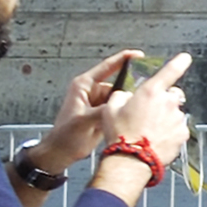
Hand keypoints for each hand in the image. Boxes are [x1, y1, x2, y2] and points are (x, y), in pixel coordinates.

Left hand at [32, 49, 142, 169]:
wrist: (61, 152)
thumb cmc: (65, 135)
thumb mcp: (85, 121)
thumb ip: (104, 111)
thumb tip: (123, 104)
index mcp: (84, 86)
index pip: (106, 67)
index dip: (123, 59)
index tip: (138, 55)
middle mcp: (92, 92)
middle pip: (118, 82)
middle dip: (131, 87)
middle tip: (144, 91)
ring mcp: (98, 103)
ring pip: (120, 96)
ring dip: (128, 102)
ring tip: (138, 108)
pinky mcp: (104, 114)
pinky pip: (119, 108)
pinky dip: (126, 111)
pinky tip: (133, 116)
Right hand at [101, 51, 192, 166]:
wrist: (132, 160)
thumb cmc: (120, 135)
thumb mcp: (111, 109)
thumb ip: (122, 96)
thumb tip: (127, 95)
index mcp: (151, 92)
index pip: (170, 71)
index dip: (178, 62)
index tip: (185, 57)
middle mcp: (168, 103)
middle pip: (172, 95)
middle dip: (163, 100)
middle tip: (149, 112)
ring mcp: (177, 119)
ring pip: (174, 113)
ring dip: (165, 118)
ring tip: (149, 130)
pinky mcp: (182, 134)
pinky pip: (178, 129)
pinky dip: (170, 132)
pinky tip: (156, 138)